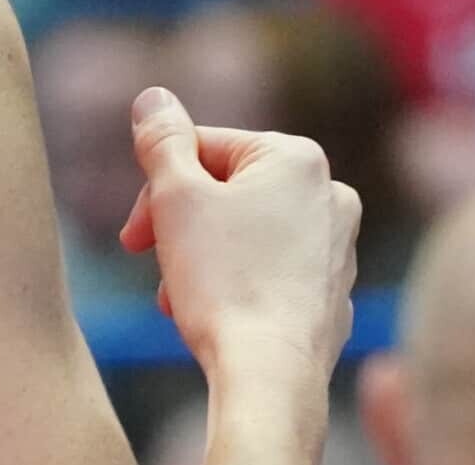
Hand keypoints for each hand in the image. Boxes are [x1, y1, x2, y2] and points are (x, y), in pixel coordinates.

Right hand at [119, 87, 360, 384]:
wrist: (271, 376)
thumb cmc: (225, 282)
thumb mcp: (177, 198)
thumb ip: (161, 141)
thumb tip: (154, 99)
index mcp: (298, 157)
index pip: (205, 147)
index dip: (157, 188)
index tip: (134, 235)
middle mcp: (331, 194)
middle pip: (228, 191)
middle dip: (181, 227)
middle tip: (151, 263)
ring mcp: (339, 249)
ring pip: (247, 237)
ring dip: (202, 260)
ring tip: (181, 299)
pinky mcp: (333, 296)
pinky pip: (271, 277)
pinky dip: (238, 289)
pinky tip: (217, 317)